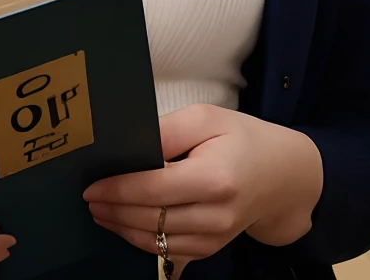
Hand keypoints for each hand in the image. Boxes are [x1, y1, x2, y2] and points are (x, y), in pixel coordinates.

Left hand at [83, 105, 322, 264]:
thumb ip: (167, 130)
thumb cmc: (241, 138)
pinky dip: (142, 241)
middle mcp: (215, 214)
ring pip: (156, 241)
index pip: (154, 189)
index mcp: (214, 178)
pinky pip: (169, 251)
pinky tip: (123, 225)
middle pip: (151, 219)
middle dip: (114, 210)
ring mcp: (215, 237)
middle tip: (87, 199)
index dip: (118, 189)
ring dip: (122, 228)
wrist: (282, 175)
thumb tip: (131, 145)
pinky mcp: (212, 248)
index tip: (91, 186)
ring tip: (98, 212)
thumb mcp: (206, 118)